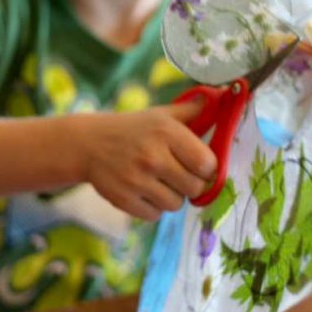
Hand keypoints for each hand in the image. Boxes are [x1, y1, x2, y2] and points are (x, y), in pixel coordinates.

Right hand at [71, 102, 216, 220]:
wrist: (88, 144)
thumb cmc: (134, 129)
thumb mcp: (161, 115)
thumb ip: (193, 110)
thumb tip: (223, 96)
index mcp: (167, 132)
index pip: (207, 164)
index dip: (207, 168)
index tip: (198, 165)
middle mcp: (152, 156)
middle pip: (195, 187)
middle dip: (190, 183)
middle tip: (177, 174)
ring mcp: (136, 180)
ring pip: (176, 204)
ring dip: (172, 197)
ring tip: (159, 182)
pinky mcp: (123, 199)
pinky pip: (155, 215)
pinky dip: (153, 207)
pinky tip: (144, 191)